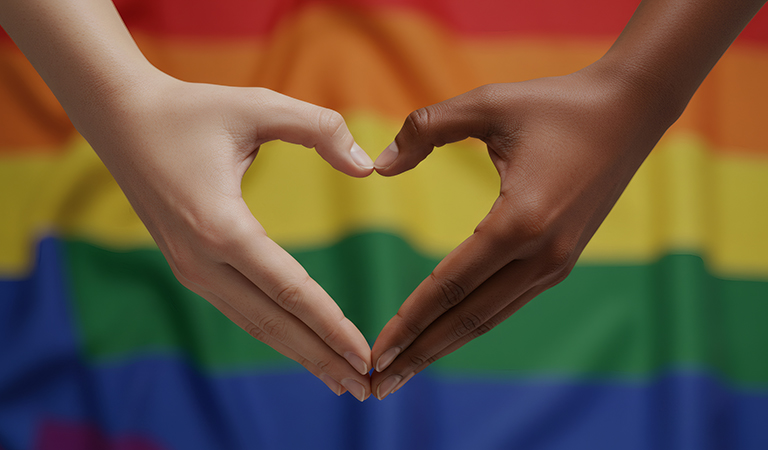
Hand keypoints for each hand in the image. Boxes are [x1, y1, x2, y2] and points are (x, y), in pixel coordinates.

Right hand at [81, 73, 375, 399]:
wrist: (120, 119)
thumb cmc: (192, 110)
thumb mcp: (258, 105)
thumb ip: (319, 128)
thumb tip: (368, 168)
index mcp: (220, 226)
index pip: (289, 289)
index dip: (330, 325)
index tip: (365, 354)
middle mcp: (202, 260)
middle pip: (273, 322)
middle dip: (321, 357)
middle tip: (366, 388)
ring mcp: (190, 269)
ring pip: (255, 324)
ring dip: (299, 353)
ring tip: (339, 380)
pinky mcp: (187, 268)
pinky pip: (239, 310)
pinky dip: (274, 333)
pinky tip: (299, 345)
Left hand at [369, 63, 676, 398]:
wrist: (630, 111)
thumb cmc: (556, 104)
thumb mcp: (487, 103)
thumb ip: (426, 129)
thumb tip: (377, 167)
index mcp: (521, 221)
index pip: (450, 284)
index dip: (410, 319)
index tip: (376, 351)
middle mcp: (542, 254)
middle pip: (468, 318)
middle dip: (420, 352)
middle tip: (378, 385)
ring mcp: (556, 263)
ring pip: (489, 318)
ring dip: (444, 346)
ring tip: (405, 371)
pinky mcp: (562, 261)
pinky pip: (508, 302)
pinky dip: (472, 324)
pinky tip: (447, 334)